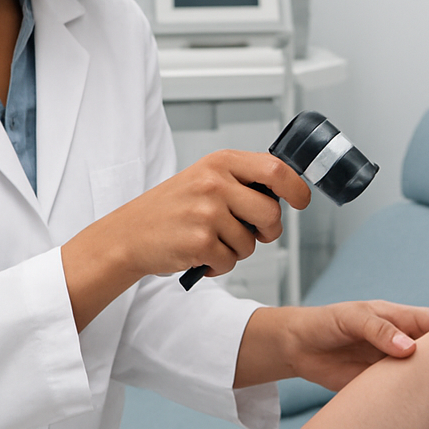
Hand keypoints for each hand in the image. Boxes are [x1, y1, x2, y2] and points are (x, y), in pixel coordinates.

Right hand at [62, 151, 308, 329]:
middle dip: (267, 231)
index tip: (300, 201)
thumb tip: (285, 194)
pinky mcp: (199, 241)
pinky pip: (231, 262)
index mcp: (220, 163)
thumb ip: (241, 181)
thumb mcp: (204, 178)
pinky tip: (200, 255)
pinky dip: (219, 266)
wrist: (128, 234)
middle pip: (271, 213)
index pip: (276, 169)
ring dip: (236, 250)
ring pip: (251, 243)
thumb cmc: (171, 209)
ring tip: (210, 241)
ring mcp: (207, 212)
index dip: (296, 188)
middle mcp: (214, 183)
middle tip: (251, 233)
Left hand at [236, 301, 428, 389]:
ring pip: (426, 378)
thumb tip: (408, 348)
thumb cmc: (326, 322)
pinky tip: (427, 415)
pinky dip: (417, 404)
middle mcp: (406, 343)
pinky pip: (406, 396)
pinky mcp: (383, 388)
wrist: (298, 348)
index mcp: (404, 319)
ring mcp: (397, 367)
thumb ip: (378, 330)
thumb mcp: (351, 318)